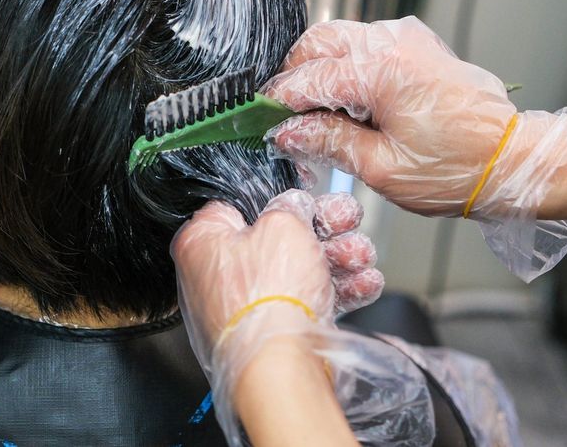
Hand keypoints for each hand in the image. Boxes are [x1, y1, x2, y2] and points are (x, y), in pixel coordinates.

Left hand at [172, 190, 379, 444]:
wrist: (281, 370)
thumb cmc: (268, 299)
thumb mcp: (284, 227)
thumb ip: (289, 206)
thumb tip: (292, 204)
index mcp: (201, 242)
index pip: (238, 204)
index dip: (279, 196)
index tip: (309, 196)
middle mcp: (214, 275)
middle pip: (274, 238)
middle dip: (321, 229)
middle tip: (348, 220)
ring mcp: (242, 306)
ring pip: (294, 270)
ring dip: (336, 258)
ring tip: (362, 255)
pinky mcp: (268, 333)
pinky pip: (303, 302)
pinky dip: (334, 291)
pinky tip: (365, 283)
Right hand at [264, 16, 566, 221]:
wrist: (513, 160)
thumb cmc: (459, 169)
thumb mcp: (382, 168)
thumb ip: (328, 142)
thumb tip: (289, 132)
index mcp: (383, 71)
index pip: (309, 77)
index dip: (279, 101)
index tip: (262, 120)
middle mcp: (394, 43)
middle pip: (317, 42)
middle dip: (294, 77)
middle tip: (285, 118)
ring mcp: (408, 39)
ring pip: (339, 38)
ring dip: (319, 70)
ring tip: (317, 116)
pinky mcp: (417, 45)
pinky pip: (365, 44)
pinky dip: (345, 66)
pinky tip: (346, 103)